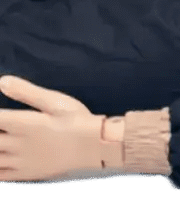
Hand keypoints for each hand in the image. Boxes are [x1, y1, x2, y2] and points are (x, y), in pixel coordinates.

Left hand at [0, 76, 119, 181]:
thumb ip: (27, 92)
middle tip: (0, 127)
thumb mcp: (54, 100)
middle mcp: (15, 144)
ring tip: (0, 141)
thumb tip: (3, 81)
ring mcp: (19, 161)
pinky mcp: (25, 174)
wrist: (91, 146)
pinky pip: (1, 176)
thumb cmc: (75, 119)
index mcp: (21, 124)